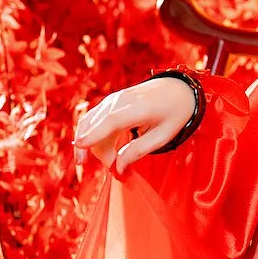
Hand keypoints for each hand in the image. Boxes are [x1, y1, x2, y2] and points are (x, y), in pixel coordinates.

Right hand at [72, 77, 196, 174]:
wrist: (176, 89)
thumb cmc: (173, 114)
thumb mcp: (163, 136)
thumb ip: (139, 151)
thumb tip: (117, 169)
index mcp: (140, 108)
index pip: (112, 121)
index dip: (95, 133)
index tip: (81, 146)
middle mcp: (121, 100)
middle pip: (96, 125)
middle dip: (97, 151)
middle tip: (114, 168)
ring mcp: (112, 99)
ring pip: (89, 123)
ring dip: (93, 145)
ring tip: (109, 161)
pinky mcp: (108, 102)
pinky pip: (92, 120)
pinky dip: (93, 136)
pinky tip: (100, 149)